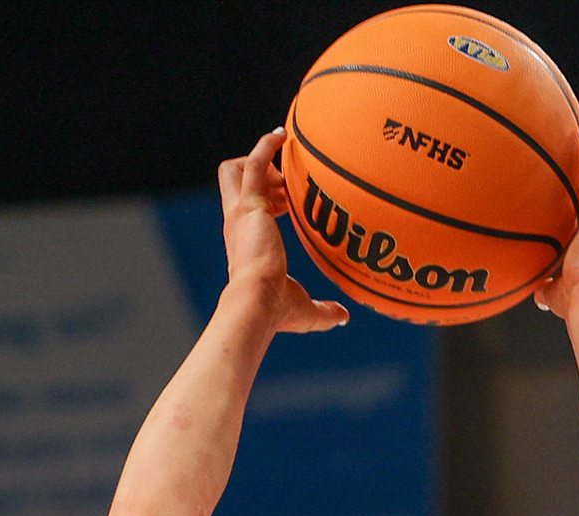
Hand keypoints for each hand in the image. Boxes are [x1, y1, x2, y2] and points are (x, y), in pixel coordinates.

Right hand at [221, 130, 347, 334]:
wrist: (257, 303)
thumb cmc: (275, 310)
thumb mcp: (304, 309)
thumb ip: (325, 310)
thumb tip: (343, 317)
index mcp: (246, 243)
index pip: (253, 209)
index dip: (271, 200)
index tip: (288, 202)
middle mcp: (238, 224)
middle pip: (237, 184)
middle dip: (261, 175)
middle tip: (288, 182)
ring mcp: (240, 213)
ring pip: (234, 169)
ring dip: (258, 160)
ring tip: (284, 155)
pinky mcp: (248, 205)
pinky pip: (253, 163)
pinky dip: (265, 146)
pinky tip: (281, 135)